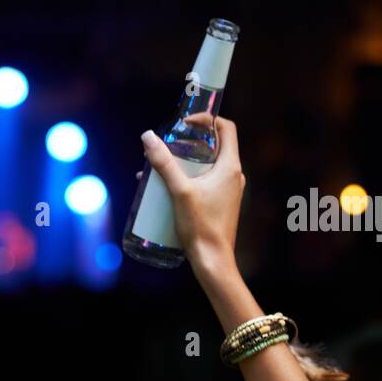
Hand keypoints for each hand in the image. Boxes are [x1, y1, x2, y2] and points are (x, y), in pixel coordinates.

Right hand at [139, 116, 244, 274]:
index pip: (226, 128)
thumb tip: (148, 137)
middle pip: (214, 147)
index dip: (206, 120)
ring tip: (161, 169)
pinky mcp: (221, 204)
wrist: (213, 260)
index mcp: (230, 166)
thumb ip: (163, 163)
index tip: (185, 123)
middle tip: (168, 147)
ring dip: (185, 163)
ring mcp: (229, 191)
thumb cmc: (201, 226)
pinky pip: (206, 182)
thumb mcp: (179, 191)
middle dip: (189, 143)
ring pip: (208, 166)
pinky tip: (167, 190)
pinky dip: (189, 179)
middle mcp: (233, 176)